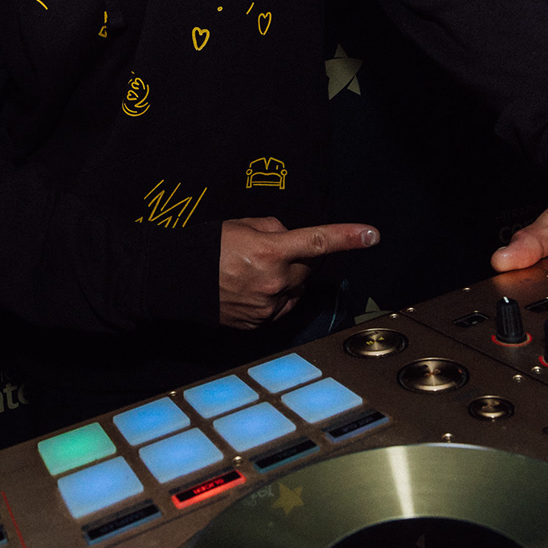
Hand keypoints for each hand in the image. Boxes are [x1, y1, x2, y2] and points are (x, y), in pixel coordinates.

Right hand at [219, 216, 378, 329]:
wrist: (175, 280)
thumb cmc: (207, 248)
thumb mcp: (242, 225)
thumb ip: (274, 229)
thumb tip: (291, 239)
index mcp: (271, 251)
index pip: (319, 242)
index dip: (348, 237)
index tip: (372, 234)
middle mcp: (274, 281)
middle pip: (308, 267)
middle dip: (299, 257)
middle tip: (270, 251)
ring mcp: (268, 306)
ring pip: (296, 289)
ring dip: (287, 278)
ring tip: (255, 271)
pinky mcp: (260, 322)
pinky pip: (281, 307)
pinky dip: (274, 296)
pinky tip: (251, 288)